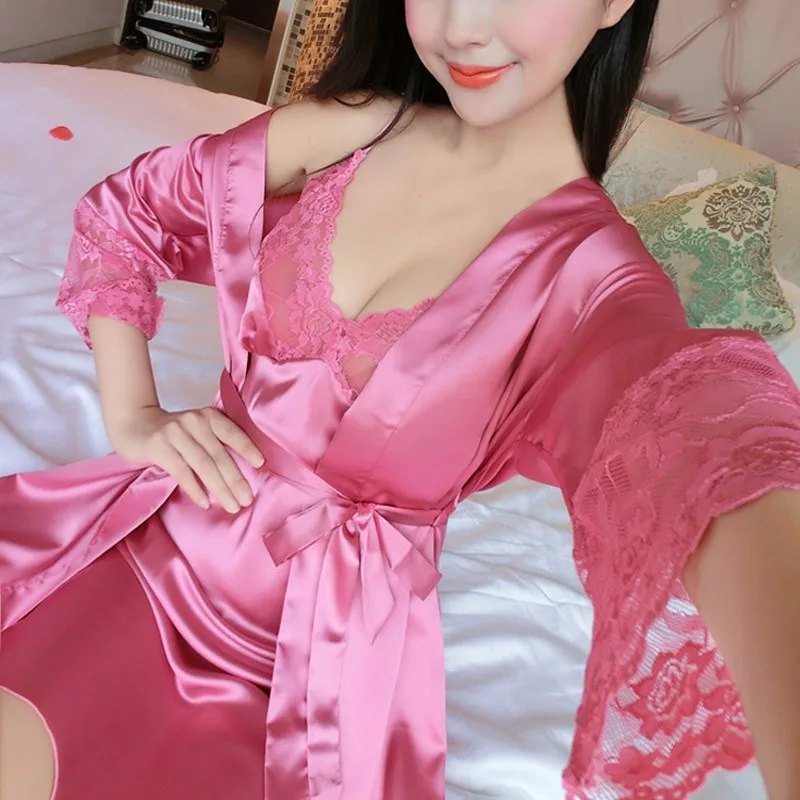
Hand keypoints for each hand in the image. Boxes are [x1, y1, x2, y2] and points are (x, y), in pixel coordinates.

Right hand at [110, 406, 263, 512]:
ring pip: (203, 465)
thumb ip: (215, 443)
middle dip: (236, 480)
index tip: (261, 464)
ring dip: (220, 489)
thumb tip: (241, 474)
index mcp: (209, 416)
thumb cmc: (173, 432)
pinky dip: (195, 489)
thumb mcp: (197, 429)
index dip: (247, 448)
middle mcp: (195, 421)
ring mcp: (175, 433)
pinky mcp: (159, 446)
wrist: (134, 422)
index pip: (232, 433)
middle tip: (247, 500)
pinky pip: (182, 471)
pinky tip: (205, 502)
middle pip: (220, 455)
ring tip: (232, 505)